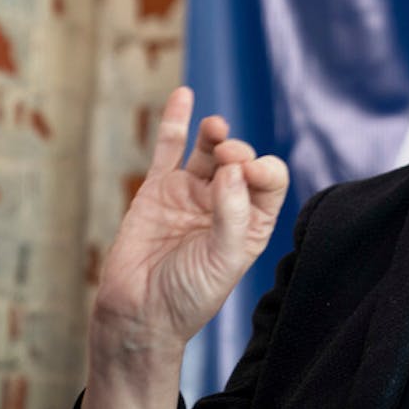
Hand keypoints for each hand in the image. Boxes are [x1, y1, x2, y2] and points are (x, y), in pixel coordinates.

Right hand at [90, 86, 289, 362]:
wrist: (138, 314)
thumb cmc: (188, 297)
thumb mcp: (223, 261)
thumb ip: (232, 215)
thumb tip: (233, 170)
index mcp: (253, 222)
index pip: (271, 180)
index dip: (264, 169)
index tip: (249, 175)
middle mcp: (226, 203)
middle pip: (241, 160)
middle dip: (238, 153)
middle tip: (226, 162)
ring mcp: (191, 193)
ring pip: (209, 150)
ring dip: (216, 134)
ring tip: (217, 130)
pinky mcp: (158, 189)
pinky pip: (169, 148)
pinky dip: (177, 121)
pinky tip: (184, 95)